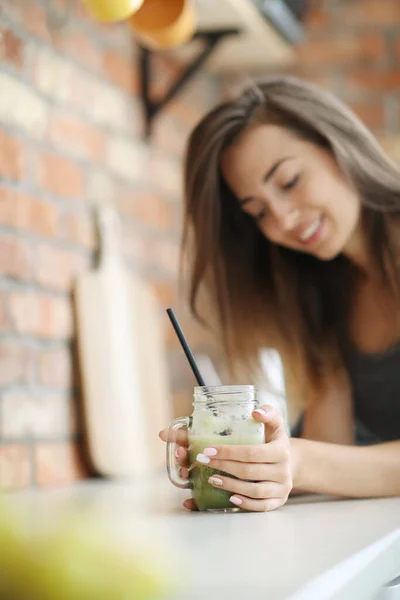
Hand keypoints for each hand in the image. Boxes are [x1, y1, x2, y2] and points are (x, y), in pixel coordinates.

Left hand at [159, 405, 293, 511]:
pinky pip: (262, 506)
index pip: (251, 452)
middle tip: (203, 462)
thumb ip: (267, 412)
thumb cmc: (274, 439)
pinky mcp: (279, 501)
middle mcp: (283, 471)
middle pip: (249, 471)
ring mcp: (282, 488)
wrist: (291, 461)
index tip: (208, 450)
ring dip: (230, 486)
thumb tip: (255, 412)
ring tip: (212, 479)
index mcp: (281, 450)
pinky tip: (230, 498)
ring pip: (254, 491)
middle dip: (223, 466)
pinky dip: (246, 504)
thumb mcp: (275, 422)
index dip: (228, 452)